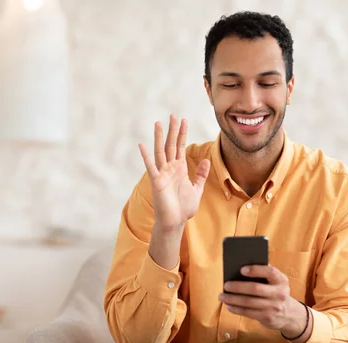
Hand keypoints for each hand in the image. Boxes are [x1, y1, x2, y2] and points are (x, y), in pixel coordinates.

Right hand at [138, 115, 210, 231]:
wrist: (175, 222)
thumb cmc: (183, 208)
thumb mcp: (197, 189)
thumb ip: (200, 175)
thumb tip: (206, 160)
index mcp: (179, 169)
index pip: (180, 147)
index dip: (182, 134)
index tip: (184, 120)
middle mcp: (170, 168)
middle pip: (171, 145)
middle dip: (173, 130)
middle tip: (174, 115)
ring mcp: (162, 174)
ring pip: (160, 152)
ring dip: (160, 138)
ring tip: (159, 123)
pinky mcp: (156, 181)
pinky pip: (151, 166)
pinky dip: (146, 156)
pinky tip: (142, 144)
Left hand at [218, 265, 307, 336]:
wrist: (290, 314)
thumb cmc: (275, 292)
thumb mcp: (276, 282)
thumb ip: (264, 275)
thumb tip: (240, 268)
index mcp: (281, 280)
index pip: (270, 272)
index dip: (256, 270)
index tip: (241, 270)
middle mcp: (280, 293)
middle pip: (256, 289)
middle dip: (238, 287)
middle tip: (226, 285)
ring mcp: (274, 307)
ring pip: (249, 302)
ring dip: (233, 299)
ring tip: (222, 296)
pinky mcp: (267, 317)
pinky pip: (248, 313)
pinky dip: (236, 309)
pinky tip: (228, 305)